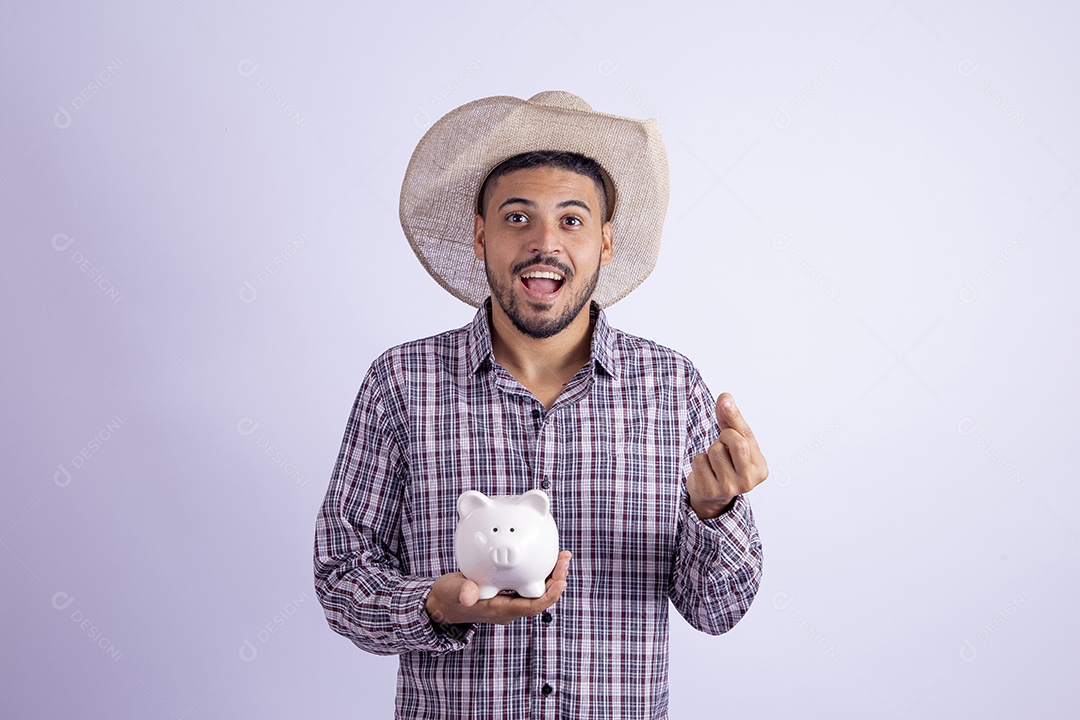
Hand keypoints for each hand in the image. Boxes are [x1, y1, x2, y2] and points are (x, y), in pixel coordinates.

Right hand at [425, 550, 571, 626]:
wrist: (442, 602)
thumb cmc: (448, 598)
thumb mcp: (453, 593)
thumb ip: (462, 592)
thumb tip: (470, 595)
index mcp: (501, 610)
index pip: (532, 606)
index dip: (549, 595)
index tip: (561, 581)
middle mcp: (509, 607)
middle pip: (541, 597)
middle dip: (556, 580)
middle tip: (564, 560)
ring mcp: (509, 599)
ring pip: (537, 589)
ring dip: (551, 575)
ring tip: (561, 556)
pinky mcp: (506, 590)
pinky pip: (528, 583)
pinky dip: (538, 570)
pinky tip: (542, 556)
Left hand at [686, 393, 767, 518]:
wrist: (712, 495)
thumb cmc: (727, 463)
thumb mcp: (734, 443)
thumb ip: (731, 421)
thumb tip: (726, 397)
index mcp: (760, 468)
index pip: (746, 436)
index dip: (734, 416)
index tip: (725, 399)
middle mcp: (748, 481)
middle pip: (736, 442)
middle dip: (724, 436)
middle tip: (722, 444)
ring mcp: (729, 488)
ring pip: (715, 451)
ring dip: (710, 451)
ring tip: (714, 461)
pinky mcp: (710, 490)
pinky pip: (700, 461)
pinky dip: (699, 461)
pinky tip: (706, 470)